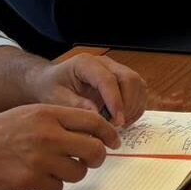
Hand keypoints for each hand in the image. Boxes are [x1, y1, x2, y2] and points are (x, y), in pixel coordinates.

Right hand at [0, 106, 122, 189]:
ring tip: (54, 167)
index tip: (114, 141)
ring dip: (72, 172)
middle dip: (97, 157)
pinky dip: (51, 185)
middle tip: (91, 159)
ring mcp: (40, 160)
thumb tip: (95, 133)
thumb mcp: (31, 114)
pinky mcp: (30, 181)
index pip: (93, 121)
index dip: (108, 133)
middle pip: (94, 150)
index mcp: (49, 114)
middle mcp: (48, 135)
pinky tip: (36, 176)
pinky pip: (57, 187)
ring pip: (78, 172)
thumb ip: (61, 121)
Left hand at [26, 55, 147, 127]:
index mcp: (86, 64)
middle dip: (128, 105)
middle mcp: (105, 63)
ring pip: (138, 84)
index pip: (108, 80)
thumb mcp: (56, 99)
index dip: (115, 102)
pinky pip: (139, 91)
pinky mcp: (122, 79)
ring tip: (120, 125)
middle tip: (118, 126)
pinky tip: (123, 120)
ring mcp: (116, 69)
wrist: (51, 82)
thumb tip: (96, 116)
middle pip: (129, 79)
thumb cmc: (51, 88)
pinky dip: (136, 107)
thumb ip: (76, 106)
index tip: (116, 122)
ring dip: (134, 107)